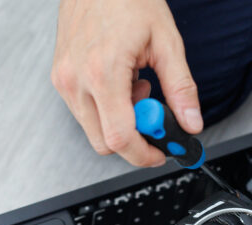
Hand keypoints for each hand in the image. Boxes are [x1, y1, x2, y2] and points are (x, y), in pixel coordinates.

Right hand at [51, 0, 202, 166]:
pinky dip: (106, 109)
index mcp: (103, 72)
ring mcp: (64, 80)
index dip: (144, 154)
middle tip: (153, 113)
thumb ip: (180, 88)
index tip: (161, 152)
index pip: (120, 139)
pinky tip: (120, 84)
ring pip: (93, 131)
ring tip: (136, 87)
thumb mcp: (166, 42)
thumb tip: (191, 123)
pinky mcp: (60, 77)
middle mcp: (76, 80)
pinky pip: (83, 112)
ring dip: (120, 122)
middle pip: (104, 143)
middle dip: (133, 140)